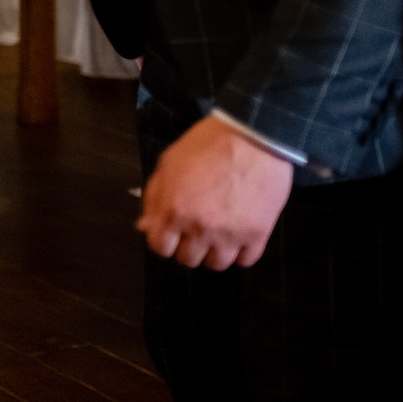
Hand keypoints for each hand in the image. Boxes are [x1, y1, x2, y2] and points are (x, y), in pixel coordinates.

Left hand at [137, 115, 294, 268]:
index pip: (159, 247)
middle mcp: (199, 228)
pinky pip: (246, 261)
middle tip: (195, 231)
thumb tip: (144, 227)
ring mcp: (229, 234)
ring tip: (218, 235)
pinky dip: (241, 253)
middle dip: (187, 246)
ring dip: (214, 252)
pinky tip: (238, 237)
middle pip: (187, 259)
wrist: (252, 136)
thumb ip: (154, 198)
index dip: (163, 241)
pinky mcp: (258, 234)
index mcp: (173, 210)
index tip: (171, 233)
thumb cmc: (206, 144)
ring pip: (216, 265)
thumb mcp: (168, 164)